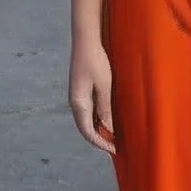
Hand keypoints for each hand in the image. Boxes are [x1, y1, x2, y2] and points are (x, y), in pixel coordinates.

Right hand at [69, 37, 116, 154]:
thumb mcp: (104, 86)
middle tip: (115, 146)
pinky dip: (97, 119)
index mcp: (79, 103)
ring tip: (113, 135)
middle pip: (85, 128)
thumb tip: (108, 129)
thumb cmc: (96, 61)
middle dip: (99, 139)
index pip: (87, 131)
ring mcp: (77, 96)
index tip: (114, 150)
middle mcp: (75, 102)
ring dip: (98, 129)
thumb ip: (105, 108)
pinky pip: (88, 110)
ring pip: (86, 120)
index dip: (100, 143)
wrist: (86, 40)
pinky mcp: (81, 89)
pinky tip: (108, 119)